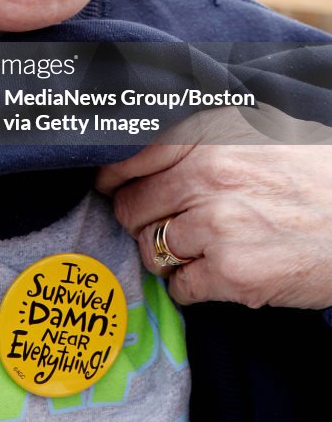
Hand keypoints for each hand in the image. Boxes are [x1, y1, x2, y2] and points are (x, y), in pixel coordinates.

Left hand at [96, 106, 331, 309]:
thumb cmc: (311, 176)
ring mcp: (217, 226)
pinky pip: (180, 288)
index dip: (112, 176)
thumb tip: (139, 144)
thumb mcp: (255, 133)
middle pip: (130, 208)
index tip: (110, 186)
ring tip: (194, 250)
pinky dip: (190, 287)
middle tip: (159, 224)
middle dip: (139, 220)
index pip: (128, 156)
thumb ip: (200, 136)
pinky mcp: (232, 274)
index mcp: (207, 137)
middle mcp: (205, 176)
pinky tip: (216, 273)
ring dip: (163, 256)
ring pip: (149, 250)